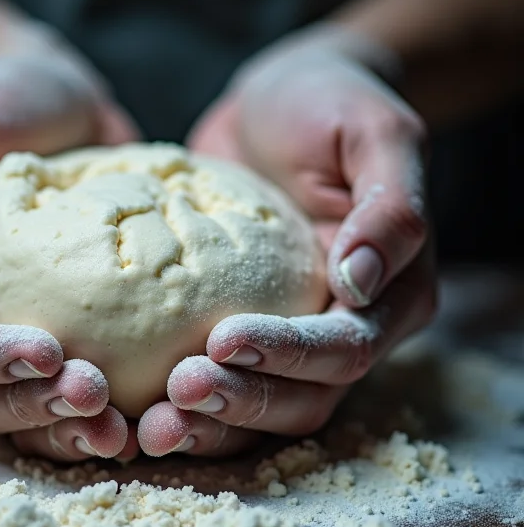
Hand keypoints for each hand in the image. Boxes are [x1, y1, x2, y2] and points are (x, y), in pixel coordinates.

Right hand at [0, 24, 139, 459]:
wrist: (64, 101)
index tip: (47, 349)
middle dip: (34, 406)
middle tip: (96, 396)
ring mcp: (20, 330)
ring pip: (29, 411)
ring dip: (71, 427)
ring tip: (126, 426)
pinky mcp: (77, 327)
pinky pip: (80, 386)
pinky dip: (113, 409)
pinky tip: (152, 409)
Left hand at [138, 26, 435, 456]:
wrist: (277, 100)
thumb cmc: (330, 105)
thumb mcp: (373, 134)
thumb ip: (389, 206)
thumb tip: (359, 282)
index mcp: (391, 293)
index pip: (346, 347)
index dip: (288, 355)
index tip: (220, 341)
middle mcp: (347, 327)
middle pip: (305, 397)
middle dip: (241, 402)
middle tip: (173, 397)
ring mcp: (292, 333)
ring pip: (264, 407)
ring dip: (210, 423)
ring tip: (146, 425)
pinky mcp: (242, 324)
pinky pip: (222, 379)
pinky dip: (185, 403)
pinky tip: (134, 407)